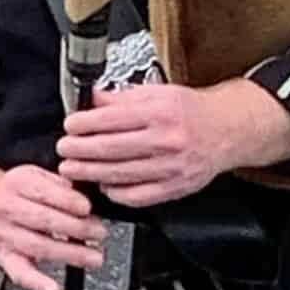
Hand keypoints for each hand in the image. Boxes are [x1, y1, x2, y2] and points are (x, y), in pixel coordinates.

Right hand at [0, 164, 106, 289]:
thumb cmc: (19, 194)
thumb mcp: (35, 175)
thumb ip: (59, 184)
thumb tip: (87, 198)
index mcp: (17, 183)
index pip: (45, 192)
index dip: (69, 201)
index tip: (87, 208)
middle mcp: (7, 209)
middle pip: (45, 220)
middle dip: (77, 228)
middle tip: (99, 233)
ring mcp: (4, 235)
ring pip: (39, 246)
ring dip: (70, 254)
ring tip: (93, 257)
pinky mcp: (4, 257)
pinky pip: (19, 273)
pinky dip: (37, 283)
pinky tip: (53, 289)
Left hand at [57, 82, 229, 208]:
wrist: (226, 131)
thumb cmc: (191, 112)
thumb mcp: (158, 93)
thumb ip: (122, 98)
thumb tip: (92, 100)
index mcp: (159, 113)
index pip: (111, 119)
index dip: (84, 124)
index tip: (70, 126)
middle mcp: (166, 140)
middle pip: (111, 149)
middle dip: (80, 151)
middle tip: (63, 150)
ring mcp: (170, 167)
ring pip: (120, 174)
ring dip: (90, 173)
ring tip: (73, 169)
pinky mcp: (174, 187)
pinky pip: (137, 196)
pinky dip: (115, 192)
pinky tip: (103, 184)